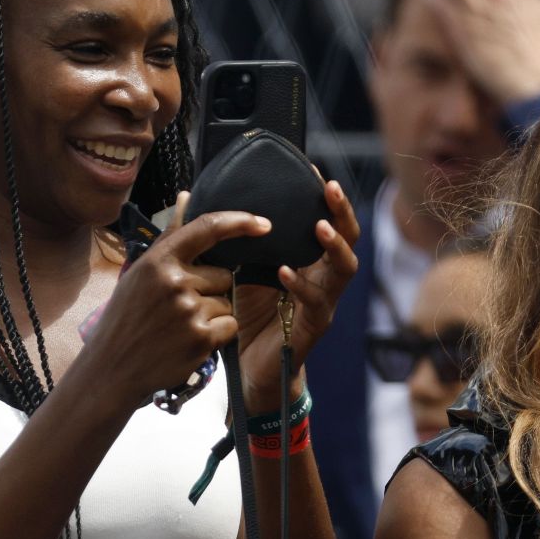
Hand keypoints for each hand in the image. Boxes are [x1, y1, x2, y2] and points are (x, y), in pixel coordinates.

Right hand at [83, 208, 271, 406]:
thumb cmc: (126, 318)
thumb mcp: (140, 274)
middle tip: (178, 310)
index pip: (207, 228)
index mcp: (158, 261)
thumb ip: (170, 237)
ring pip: (227, 303)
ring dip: (212, 316)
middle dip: (211, 291)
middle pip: (224, 276)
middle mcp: (174, 282)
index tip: (263, 224)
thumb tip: (187, 196)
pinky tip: (188, 343)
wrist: (111, 369)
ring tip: (178, 329)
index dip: (239, 222)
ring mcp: (188, 311)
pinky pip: (230, 326)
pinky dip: (217, 336)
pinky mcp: (200, 338)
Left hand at [228, 177, 360, 410]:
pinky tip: (285, 272)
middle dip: (342, 213)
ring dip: (334, 246)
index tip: (314, 170)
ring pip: (344, 270)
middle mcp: (322, 279)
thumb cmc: (248, 316)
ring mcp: (323, 304)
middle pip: (348, 240)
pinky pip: (316, 304)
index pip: (326, 223)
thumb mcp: (236, 269)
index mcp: (309, 262)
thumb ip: (226, 239)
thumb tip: (191, 199)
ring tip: (320, 227)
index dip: (324, 199)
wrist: (248, 368)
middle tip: (330, 189)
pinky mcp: (313, 329)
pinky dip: (301, 286)